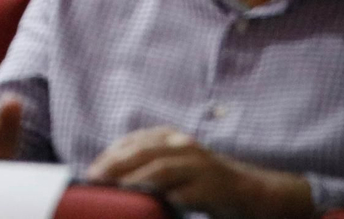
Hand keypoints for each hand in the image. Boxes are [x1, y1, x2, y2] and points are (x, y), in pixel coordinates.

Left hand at [87, 127, 310, 218]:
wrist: (252, 194)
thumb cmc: (204, 184)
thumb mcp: (176, 167)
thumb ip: (150, 166)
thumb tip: (110, 178)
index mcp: (172, 138)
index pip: (134, 142)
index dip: (110, 155)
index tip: (91, 171)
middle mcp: (184, 146)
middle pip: (143, 151)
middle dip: (115, 164)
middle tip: (93, 180)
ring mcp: (200, 166)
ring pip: (161, 169)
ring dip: (135, 180)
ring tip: (115, 191)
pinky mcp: (212, 188)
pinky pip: (184, 194)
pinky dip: (165, 199)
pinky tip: (149, 206)